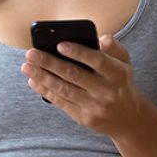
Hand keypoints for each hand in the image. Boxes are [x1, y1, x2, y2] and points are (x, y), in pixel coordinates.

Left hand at [21, 34, 145, 138]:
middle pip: (75, 75)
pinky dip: (45, 91)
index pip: (98, 61)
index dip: (79, 52)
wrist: (129, 119)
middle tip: (31, 53)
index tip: (59, 44)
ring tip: (26, 65)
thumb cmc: (121, 82)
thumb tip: (101, 38)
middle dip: (50, 63)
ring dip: (42, 77)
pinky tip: (33, 80)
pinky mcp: (84, 119)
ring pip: (64, 90)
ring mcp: (95, 107)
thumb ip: (114, 47)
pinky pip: (62, 103)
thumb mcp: (125, 63)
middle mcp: (107, 91)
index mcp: (118, 74)